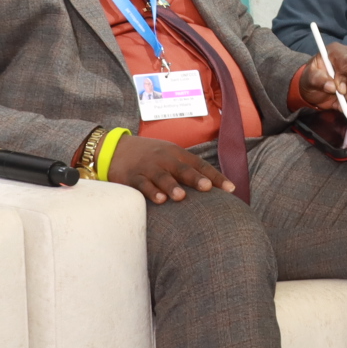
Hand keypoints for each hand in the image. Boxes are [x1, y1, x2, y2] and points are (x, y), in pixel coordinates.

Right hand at [105, 134, 227, 203]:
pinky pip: (142, 184)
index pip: (200, 165)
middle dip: (195, 178)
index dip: (216, 176)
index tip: (231, 189)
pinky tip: (159, 200)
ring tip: (181, 197)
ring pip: (162, 177)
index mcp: (178, 154)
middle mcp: (165, 159)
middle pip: (182, 169)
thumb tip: (213, 187)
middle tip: (207, 188)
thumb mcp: (170, 157)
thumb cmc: (150, 156)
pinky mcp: (132, 176)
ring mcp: (148, 167)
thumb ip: (187, 169)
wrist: (115, 148)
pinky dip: (150, 191)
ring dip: (171, 186)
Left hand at [297, 41, 346, 111]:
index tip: (338, 91)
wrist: (316, 86)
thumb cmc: (313, 78)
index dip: (343, 76)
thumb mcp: (309, 79)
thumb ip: (318, 80)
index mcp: (336, 51)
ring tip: (341, 105)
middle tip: (342, 102)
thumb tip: (332, 87)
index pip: (346, 60)